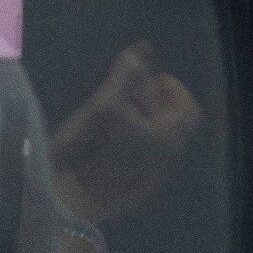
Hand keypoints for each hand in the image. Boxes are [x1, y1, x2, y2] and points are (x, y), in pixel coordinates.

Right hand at [50, 41, 203, 225]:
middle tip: (124, 93)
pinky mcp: (133, 191)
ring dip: (141, 124)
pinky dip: (131, 144)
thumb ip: (125, 76)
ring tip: (110, 116)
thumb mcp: (104, 107)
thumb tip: (143, 47)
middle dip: (153, 104)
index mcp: (167, 136)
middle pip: (172, 124)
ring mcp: (151, 178)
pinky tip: (104, 144)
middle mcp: (167, 158)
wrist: (66, 206)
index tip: (145, 78)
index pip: (186, 105)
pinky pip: (142, 160)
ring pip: (157, 143)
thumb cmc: (86, 153)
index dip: (170, 88)